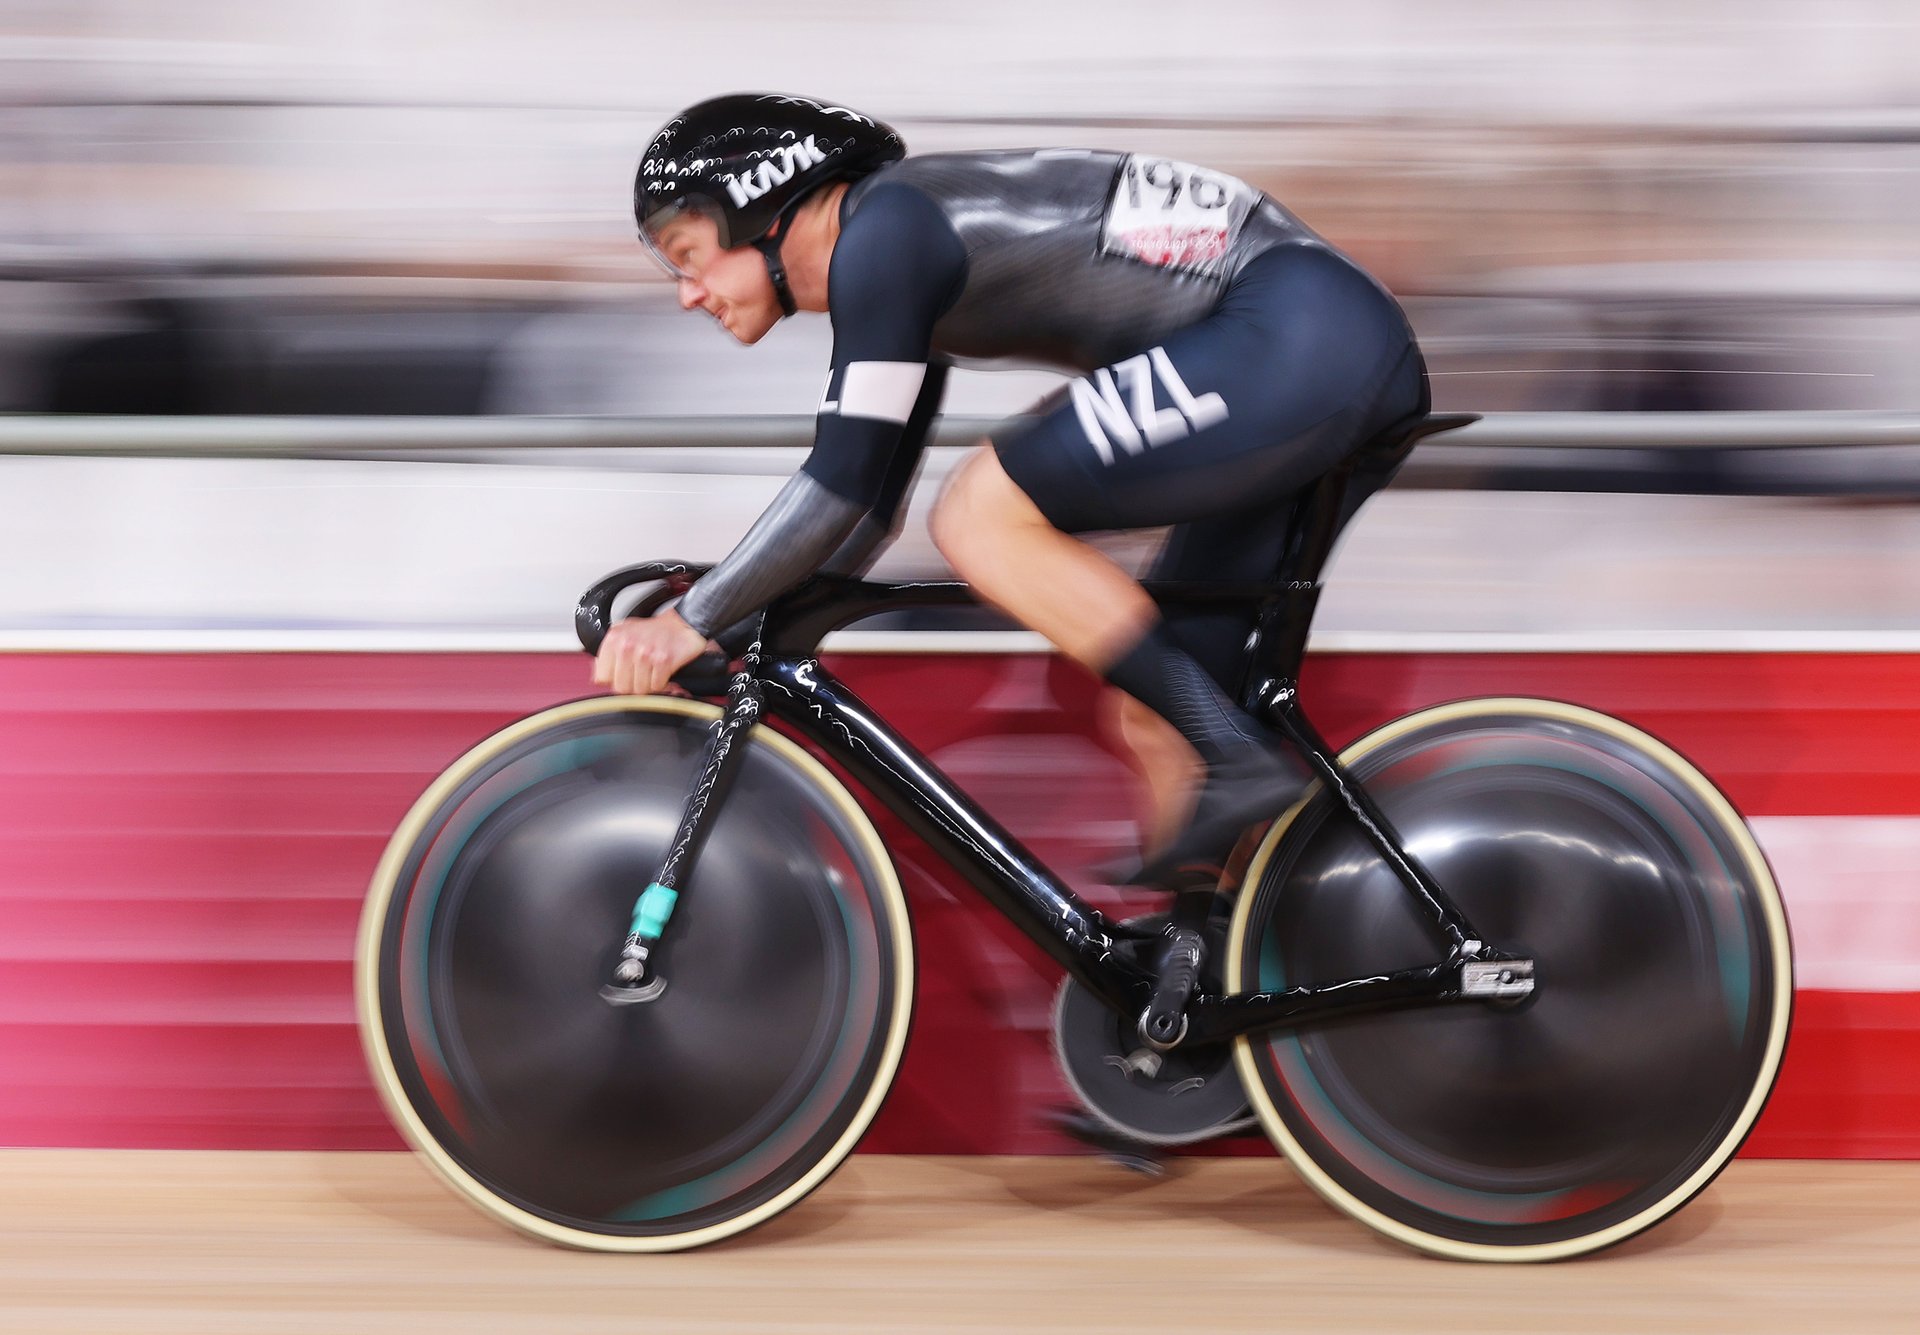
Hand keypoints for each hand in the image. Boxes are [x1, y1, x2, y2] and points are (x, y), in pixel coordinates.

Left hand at [592, 609, 712, 694]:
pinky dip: (661, 684)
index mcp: (614, 638)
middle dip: (632, 685)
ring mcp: (645, 653)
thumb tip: (597, 675)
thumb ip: (607, 654)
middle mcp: (627, 645)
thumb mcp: (624, 634)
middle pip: (621, 687)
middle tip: (640, 676)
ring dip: (648, 685)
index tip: (622, 675)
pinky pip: (656, 686)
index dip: (614, 680)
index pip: (602, 677)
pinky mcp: (663, 661)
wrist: (682, 624)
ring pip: (639, 689)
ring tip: (652, 673)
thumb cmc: (654, 630)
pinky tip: (662, 673)